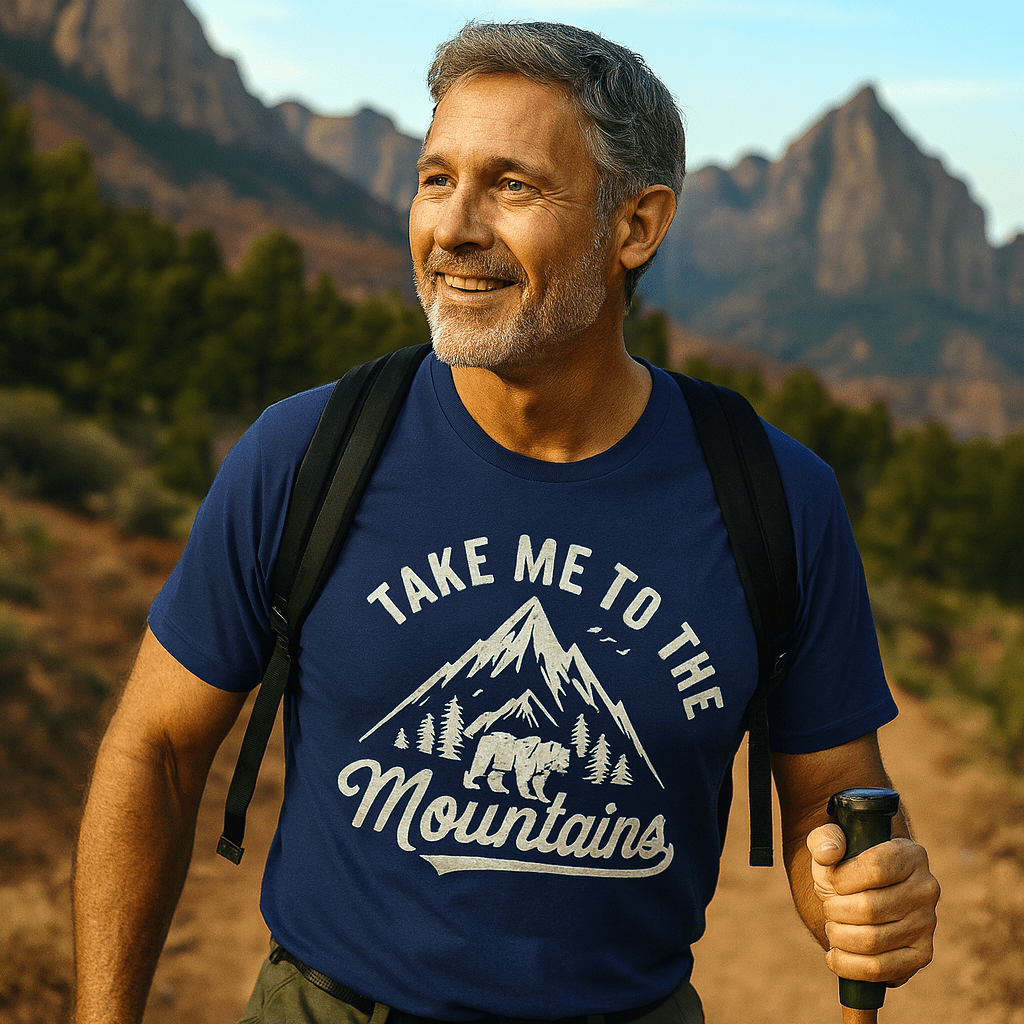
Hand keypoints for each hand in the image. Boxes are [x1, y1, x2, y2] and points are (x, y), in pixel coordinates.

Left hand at [807, 825, 938, 986]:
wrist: (858, 891)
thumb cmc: (844, 864)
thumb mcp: (829, 841)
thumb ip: (824, 840)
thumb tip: (827, 855)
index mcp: (910, 854)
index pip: (875, 869)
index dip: (842, 879)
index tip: (831, 881)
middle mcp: (926, 888)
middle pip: (870, 908)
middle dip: (836, 910)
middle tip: (829, 907)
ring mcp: (927, 924)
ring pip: (872, 940)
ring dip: (839, 936)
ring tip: (832, 926)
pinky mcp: (921, 955)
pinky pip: (880, 969)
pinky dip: (848, 965)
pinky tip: (835, 954)